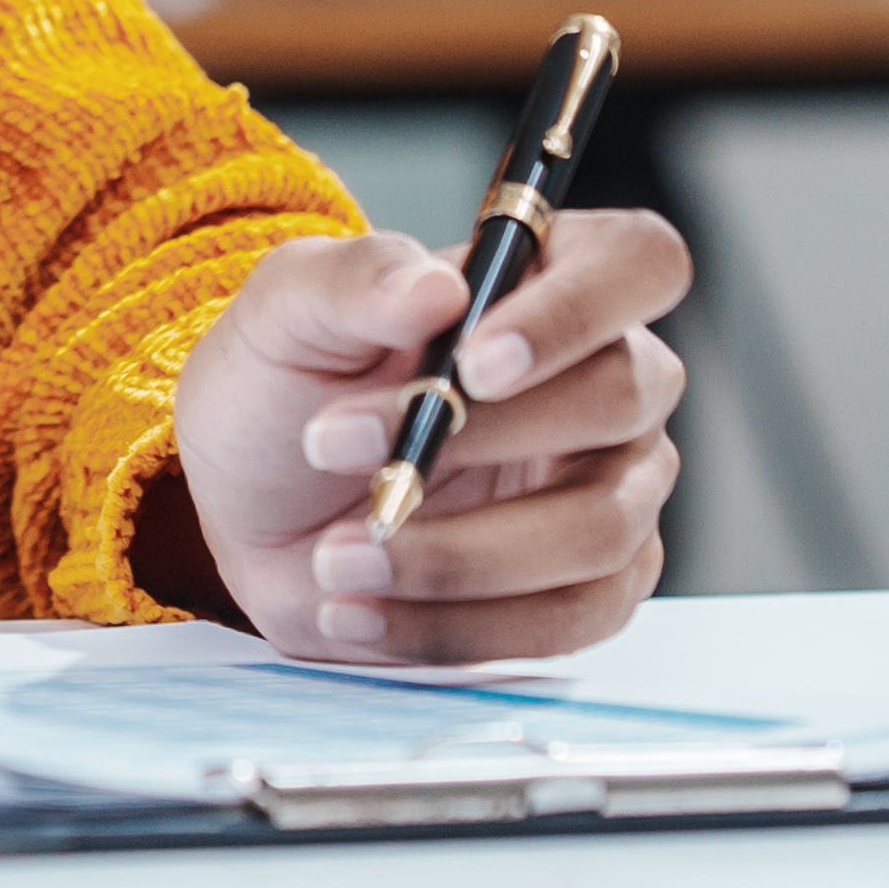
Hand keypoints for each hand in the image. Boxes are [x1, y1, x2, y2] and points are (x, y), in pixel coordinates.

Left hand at [163, 207, 690, 659]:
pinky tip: (361, 609)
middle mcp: (608, 381)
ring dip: (458, 553)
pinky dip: (454, 624)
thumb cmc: (286, 388)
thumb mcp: (286, 313)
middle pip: (621, 400)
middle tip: (343, 450)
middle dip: (481, 437)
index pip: (637, 263)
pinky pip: (564, 622)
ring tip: (337, 554)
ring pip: (598, 530)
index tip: (475, 364)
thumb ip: (355, 283)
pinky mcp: (591, 590)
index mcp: (551, 278)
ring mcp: (614, 490)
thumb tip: (436, 288)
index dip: (575, 311)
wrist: (250, 507)